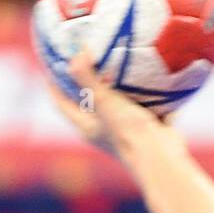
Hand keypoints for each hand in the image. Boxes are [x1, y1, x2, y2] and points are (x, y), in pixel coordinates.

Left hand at [51, 48, 187, 160]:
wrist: (161, 157)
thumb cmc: (127, 132)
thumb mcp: (104, 102)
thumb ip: (87, 79)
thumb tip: (75, 55)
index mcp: (86, 126)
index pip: (61, 104)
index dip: (54, 85)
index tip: (52, 64)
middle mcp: (102, 128)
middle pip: (88, 101)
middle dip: (85, 80)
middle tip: (86, 55)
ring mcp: (124, 128)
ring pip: (116, 101)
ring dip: (115, 83)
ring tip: (116, 57)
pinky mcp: (146, 125)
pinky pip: (142, 103)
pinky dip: (142, 89)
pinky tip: (148, 70)